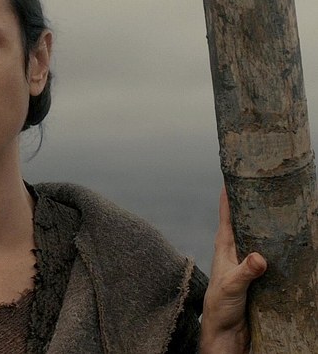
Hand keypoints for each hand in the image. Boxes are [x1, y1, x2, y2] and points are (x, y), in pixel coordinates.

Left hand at [200, 186, 266, 352]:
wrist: (225, 333)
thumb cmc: (220, 308)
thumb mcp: (231, 287)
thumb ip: (244, 272)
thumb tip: (259, 257)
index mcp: (224, 248)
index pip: (226, 216)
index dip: (229, 195)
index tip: (232, 175)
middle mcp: (234, 251)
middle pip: (244, 221)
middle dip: (253, 204)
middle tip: (265, 185)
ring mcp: (246, 262)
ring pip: (258, 237)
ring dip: (267, 225)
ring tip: (279, 208)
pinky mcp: (257, 275)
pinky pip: (269, 255)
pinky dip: (276, 246)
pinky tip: (288, 241)